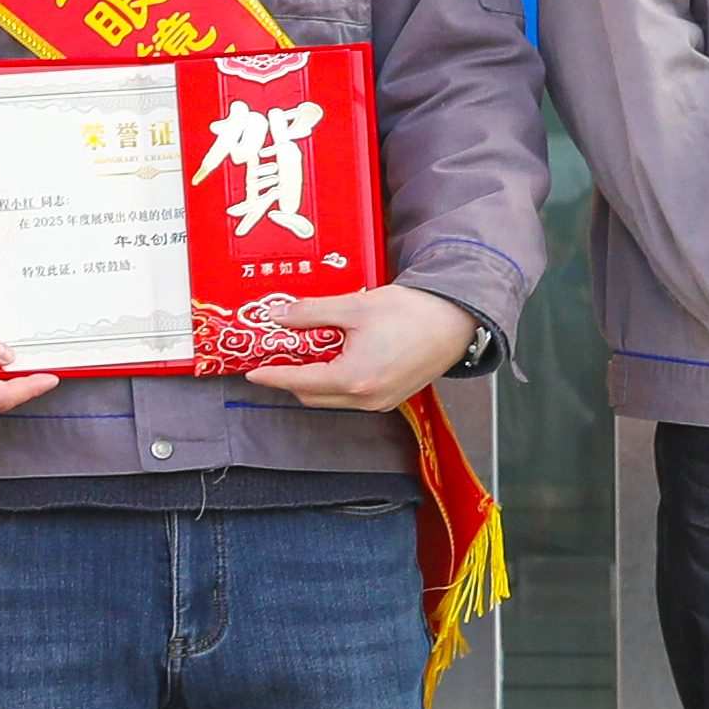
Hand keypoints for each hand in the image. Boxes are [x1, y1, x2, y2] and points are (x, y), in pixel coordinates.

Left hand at [245, 285, 473, 411]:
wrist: (456, 320)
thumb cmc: (412, 313)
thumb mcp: (355, 307)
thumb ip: (311, 313)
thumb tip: (279, 316)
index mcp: (354, 379)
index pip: (300, 382)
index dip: (273, 376)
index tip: (252, 372)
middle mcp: (367, 398)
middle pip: (313, 395)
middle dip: (291, 378)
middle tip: (277, 355)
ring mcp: (381, 401)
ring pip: (332, 398)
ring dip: (314, 380)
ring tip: (305, 352)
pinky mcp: (392, 397)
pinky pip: (352, 396)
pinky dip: (336, 381)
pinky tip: (335, 356)